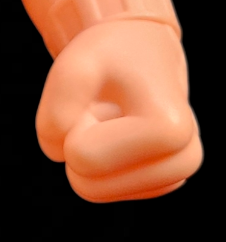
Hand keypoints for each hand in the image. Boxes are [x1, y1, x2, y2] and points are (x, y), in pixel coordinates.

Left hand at [36, 21, 201, 201]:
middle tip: (100, 110)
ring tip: (110, 118)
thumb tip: (58, 154)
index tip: (97, 98)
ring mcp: (175, 177)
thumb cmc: (108, 56)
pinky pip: (100, 190)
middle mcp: (185, 160)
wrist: (139, 50)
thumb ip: (56, 110)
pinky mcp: (160, 185)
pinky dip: (97, 163)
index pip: (82, 157)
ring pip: (92, 191)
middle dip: (78, 144)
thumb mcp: (73, 66)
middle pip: (87, 185)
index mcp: (170, 131)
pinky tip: (115, 133)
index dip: (73, 125)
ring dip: (88, 153)